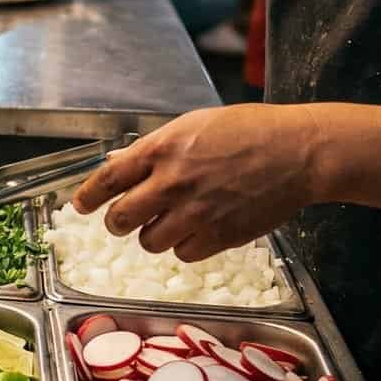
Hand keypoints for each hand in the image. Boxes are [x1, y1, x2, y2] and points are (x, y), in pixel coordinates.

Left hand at [70, 104, 324, 262]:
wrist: (299, 152)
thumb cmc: (248, 131)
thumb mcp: (193, 126)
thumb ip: (154, 149)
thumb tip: (119, 164)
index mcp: (162, 149)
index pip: (108, 179)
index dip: (88, 196)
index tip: (80, 206)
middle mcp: (173, 182)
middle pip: (121, 218)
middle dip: (116, 222)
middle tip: (122, 220)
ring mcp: (196, 212)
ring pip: (149, 242)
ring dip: (153, 235)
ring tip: (169, 222)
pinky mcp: (220, 235)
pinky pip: (183, 254)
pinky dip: (184, 247)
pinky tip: (197, 230)